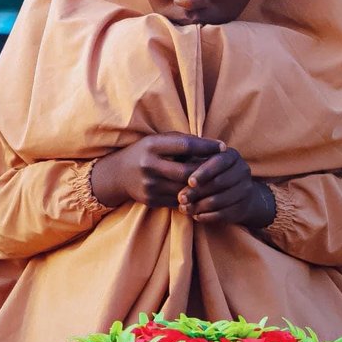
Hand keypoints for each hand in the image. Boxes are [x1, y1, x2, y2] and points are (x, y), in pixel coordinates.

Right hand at [90, 134, 221, 209]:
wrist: (118, 174)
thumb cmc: (145, 152)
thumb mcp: (158, 140)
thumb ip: (182, 141)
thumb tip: (212, 145)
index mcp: (152, 145)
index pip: (185, 145)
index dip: (206, 146)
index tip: (223, 147)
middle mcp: (149, 165)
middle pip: (187, 171)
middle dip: (207, 171)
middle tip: (223, 168)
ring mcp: (150, 185)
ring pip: (185, 189)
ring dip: (203, 187)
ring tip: (218, 182)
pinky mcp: (151, 200)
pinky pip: (178, 201)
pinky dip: (192, 198)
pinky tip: (203, 194)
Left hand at [177, 146, 275, 227]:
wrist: (236, 192)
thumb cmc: (210, 173)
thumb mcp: (203, 162)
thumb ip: (191, 161)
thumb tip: (175, 165)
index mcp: (232, 156)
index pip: (219, 162)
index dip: (204, 172)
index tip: (189, 181)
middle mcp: (243, 170)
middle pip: (219, 183)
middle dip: (198, 192)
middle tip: (181, 198)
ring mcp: (245, 190)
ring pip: (220, 200)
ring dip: (199, 206)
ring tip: (184, 208)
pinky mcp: (243, 207)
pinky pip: (223, 214)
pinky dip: (207, 216)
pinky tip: (195, 215)